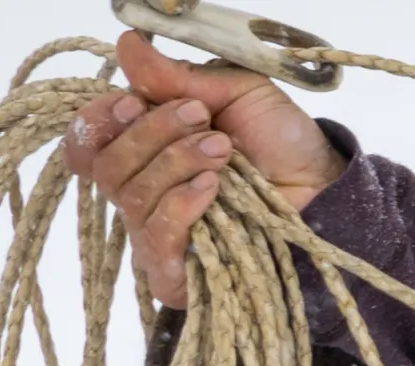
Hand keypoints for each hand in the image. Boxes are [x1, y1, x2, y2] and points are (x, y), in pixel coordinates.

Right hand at [63, 30, 348, 306]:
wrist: (324, 193)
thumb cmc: (282, 144)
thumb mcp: (235, 93)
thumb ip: (178, 78)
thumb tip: (127, 44)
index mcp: (145, 147)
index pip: (90, 140)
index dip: (102, 118)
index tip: (137, 101)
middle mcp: (142, 191)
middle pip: (106, 165)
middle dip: (153, 134)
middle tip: (205, 122)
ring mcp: (155, 234)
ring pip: (129, 196)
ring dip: (177, 163)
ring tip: (224, 151)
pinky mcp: (173, 273)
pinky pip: (155, 236)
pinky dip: (180, 204)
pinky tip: (211, 188)